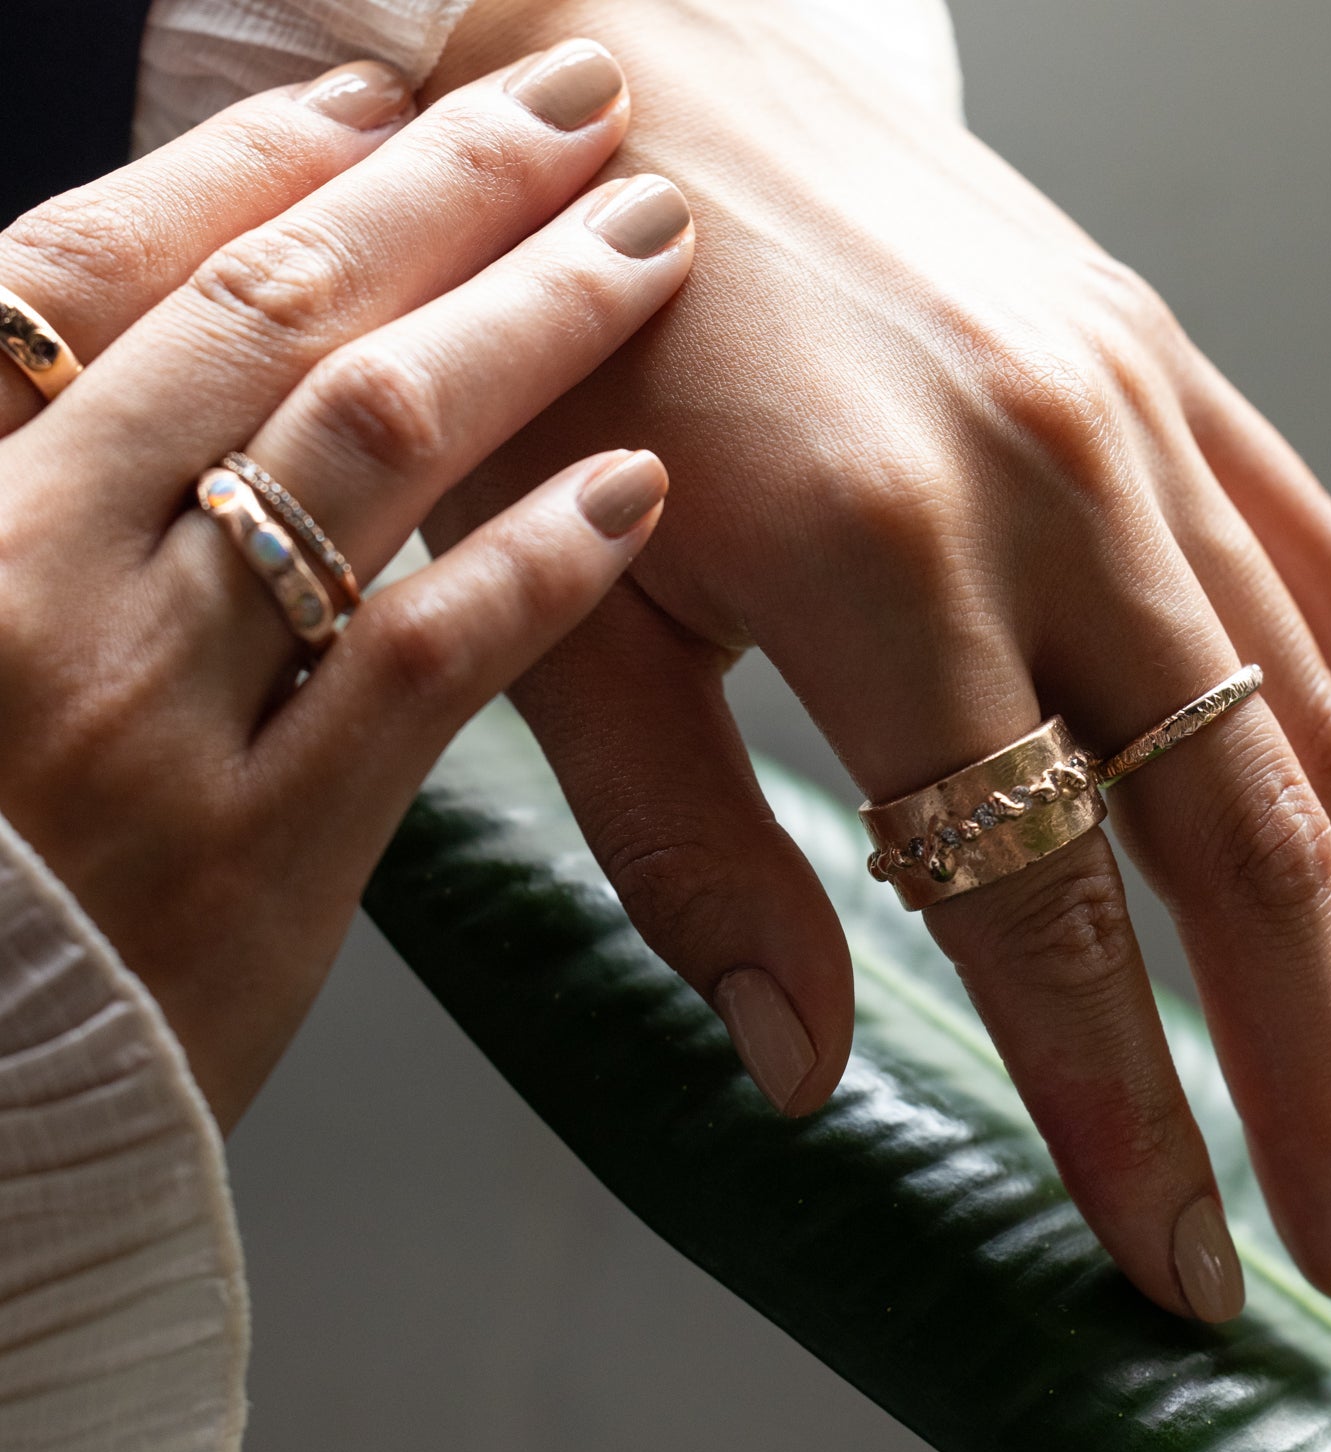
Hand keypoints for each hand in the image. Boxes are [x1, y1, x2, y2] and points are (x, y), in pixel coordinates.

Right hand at [0, 43, 692, 1128]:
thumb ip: (32, 492)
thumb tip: (141, 396)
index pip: (80, 271)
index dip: (240, 162)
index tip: (369, 97)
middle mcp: (23, 574)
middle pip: (261, 319)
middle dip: (437, 191)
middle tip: (570, 106)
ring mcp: (146, 710)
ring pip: (362, 453)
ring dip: (524, 326)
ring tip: (643, 243)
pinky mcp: (265, 851)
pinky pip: (428, 660)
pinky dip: (541, 560)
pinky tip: (638, 487)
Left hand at [423, 2, 1330, 1319]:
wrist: (624, 83)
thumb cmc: (558, 354)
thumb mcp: (573, 618)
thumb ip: (690, 852)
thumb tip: (801, 1060)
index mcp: (880, 566)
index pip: (1036, 907)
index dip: (1115, 1106)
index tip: (1171, 1252)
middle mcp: (1047, 486)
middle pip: (1227, 837)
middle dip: (1292, 1062)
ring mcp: (1125, 412)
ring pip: (1300, 717)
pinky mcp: (1154, 360)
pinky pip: (1318, 557)